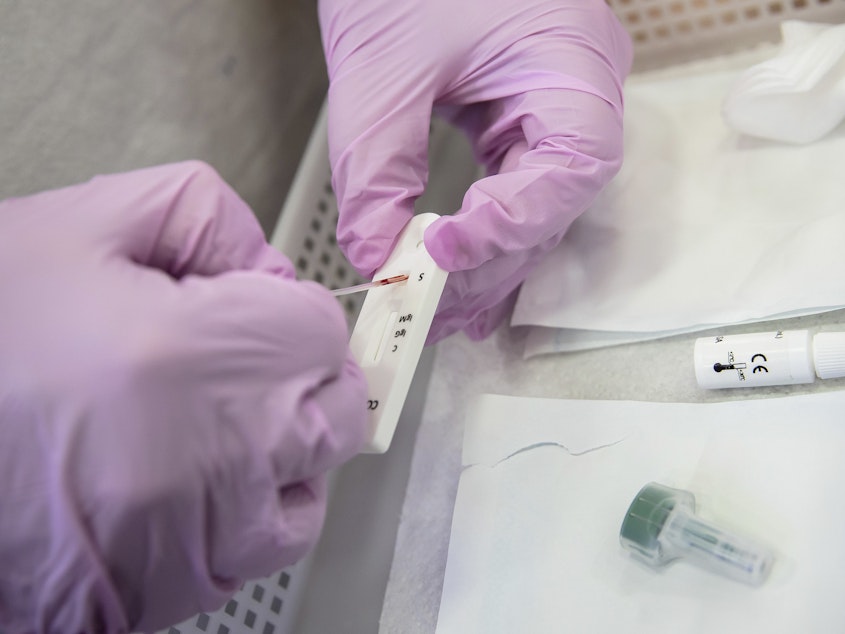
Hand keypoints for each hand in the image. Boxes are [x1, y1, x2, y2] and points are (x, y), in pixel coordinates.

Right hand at [0, 162, 367, 631]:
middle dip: (302, 377)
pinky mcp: (175, 592)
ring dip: (285, 452)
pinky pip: (258, 552)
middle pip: (337, 411)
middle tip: (239, 360)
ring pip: (309, 490)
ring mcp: (206, 538)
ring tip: (217, 426)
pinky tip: (194, 485)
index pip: (323, 332)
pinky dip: (247, 518)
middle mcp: (224, 457)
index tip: (252, 308)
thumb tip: (264, 260)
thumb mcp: (74, 229)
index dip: (288, 310)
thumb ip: (197, 213)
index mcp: (202, 355)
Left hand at [320, 0, 632, 340]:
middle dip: (491, 264)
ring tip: (441, 310)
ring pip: (534, 207)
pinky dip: (482, 233)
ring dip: (487, 263)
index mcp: (573, 63)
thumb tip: (377, 253)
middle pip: (552, 205)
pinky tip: (455, 273)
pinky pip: (512, 187)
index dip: (511, 224)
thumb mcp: (382, 64)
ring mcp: (551, 107)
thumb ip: (375, 165)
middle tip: (433, 309)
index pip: (570, 169)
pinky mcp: (518, 116)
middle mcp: (577, 93)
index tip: (441, 254)